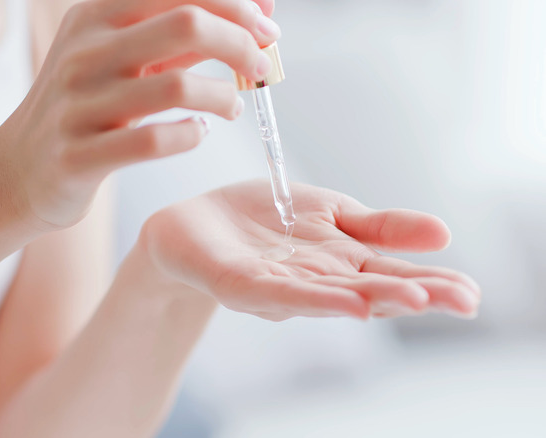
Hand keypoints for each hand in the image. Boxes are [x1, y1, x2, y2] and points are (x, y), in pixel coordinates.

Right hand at [0, 0, 280, 227]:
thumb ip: (181, 33)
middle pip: (188, 24)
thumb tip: (260, 10)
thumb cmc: (85, 106)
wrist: (19, 169)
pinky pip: (153, 141)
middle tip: (260, 67)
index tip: (267, 29)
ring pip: (177, 86)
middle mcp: (82, 52)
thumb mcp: (121, 56)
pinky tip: (196, 133)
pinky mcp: (78, 155)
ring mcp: (76, 104)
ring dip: (223, 96)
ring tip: (232, 107)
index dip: (237, 5)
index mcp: (94, 16)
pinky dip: (191, 135)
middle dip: (242, 43)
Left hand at [140, 180, 480, 319]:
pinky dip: (315, 297)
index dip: (431, 283)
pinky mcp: (242, 285)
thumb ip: (380, 226)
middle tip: (463, 301)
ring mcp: (280, 287)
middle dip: (416, 295)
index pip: (392, 275)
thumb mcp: (330, 212)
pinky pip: (281, 293)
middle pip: (371, 291)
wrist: (194, 223)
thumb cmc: (262, 221)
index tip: (472, 291)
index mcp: (340, 262)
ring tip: (416, 299)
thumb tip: (444, 232)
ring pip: (332, 295)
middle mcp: (317, 281)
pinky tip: (347, 301)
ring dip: (374, 299)